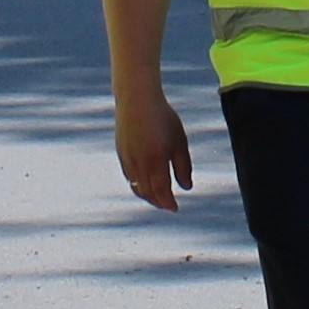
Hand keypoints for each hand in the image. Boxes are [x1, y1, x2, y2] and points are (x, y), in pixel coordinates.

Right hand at [115, 93, 193, 211]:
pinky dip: (138, 184)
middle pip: (148, 193)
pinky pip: (129, 176)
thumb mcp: (179, 141)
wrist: (136, 99)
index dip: (168, 203)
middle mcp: (139, 163)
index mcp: (156, 160)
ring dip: (148, 195)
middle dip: (158, 202)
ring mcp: (127, 159)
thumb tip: (187, 187)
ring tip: (158, 197)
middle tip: (168, 206)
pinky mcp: (121, 153)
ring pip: (136, 186)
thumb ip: (183, 166)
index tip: (175, 208)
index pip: (161, 191)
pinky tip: (146, 183)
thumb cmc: (163, 118)